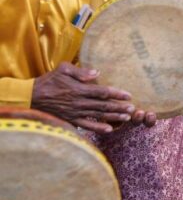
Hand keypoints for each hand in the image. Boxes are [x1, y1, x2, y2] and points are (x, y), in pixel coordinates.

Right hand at [30, 63, 156, 133]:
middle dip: (119, 107)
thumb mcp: (63, 69)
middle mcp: (79, 102)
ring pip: (98, 116)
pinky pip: (87, 126)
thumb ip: (80, 71)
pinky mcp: (71, 120)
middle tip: (133, 109)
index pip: (102, 92)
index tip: (129, 95)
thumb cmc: (49, 80)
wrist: (31, 97)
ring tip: (127, 118)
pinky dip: (98, 128)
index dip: (116, 94)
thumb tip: (97, 73)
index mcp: (79, 89)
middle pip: (103, 105)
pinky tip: (109, 130)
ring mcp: (75, 113)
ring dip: (113, 117)